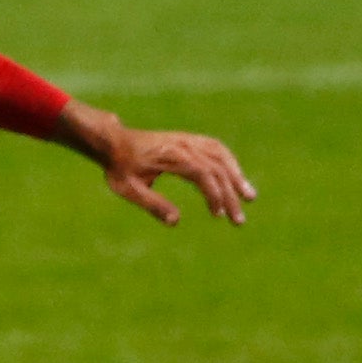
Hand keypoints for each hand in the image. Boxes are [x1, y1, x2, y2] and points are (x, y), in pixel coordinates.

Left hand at [80, 107, 255, 226]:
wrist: (113, 143)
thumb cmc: (119, 169)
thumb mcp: (130, 190)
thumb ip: (153, 205)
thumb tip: (176, 222)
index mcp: (172, 157)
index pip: (203, 175)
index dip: (214, 195)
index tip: (218, 215)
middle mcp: (184, 145)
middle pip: (217, 168)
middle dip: (231, 195)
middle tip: (239, 221)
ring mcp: (187, 141)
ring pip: (221, 155)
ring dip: (236, 176)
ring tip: (249, 196)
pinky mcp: (187, 140)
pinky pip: (215, 147)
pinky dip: (229, 161)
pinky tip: (235, 176)